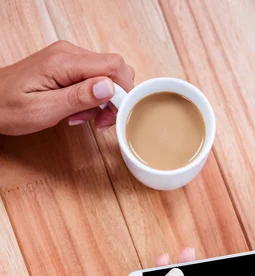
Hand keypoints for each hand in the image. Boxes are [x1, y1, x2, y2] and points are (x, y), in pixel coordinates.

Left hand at [0, 41, 133, 134]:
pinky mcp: (67, 66)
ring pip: (106, 76)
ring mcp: (68, 58)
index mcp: (65, 61)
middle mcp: (69, 54)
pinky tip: (77, 111)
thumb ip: (78, 97)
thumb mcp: (44, 109)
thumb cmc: (9, 107)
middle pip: (114, 69)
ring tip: (82, 118)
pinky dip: (92, 99)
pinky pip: (93, 79)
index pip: (113, 67)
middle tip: (100, 122)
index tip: (114, 115)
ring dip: (102, 102)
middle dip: (115, 99)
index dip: (122, 93)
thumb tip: (109, 87)